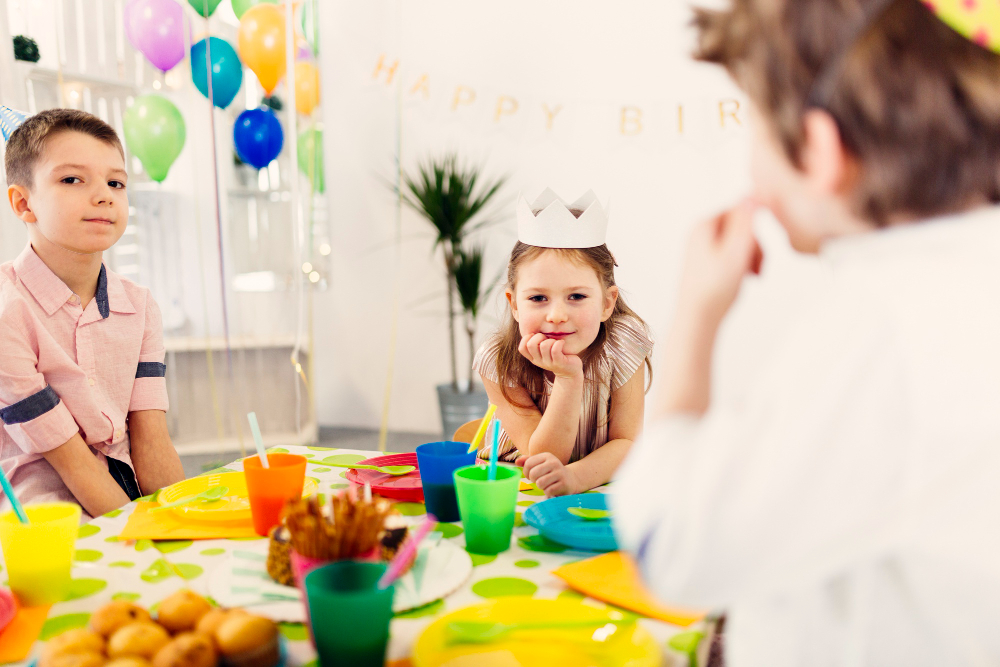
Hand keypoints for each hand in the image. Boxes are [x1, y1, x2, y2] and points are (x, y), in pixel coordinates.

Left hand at [517, 452, 580, 497]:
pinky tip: (553, 488)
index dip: (526, 472)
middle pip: (533, 474)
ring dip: (541, 487)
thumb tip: (517, 462)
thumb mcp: (540, 464)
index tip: (531, 475)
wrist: (571, 479)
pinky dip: (548, 492)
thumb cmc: (550, 472)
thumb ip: (527, 462)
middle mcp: (554, 462)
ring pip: (540, 483)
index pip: (528, 463)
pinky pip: (548, 491)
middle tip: (538, 480)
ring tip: (546, 484)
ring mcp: (560, 473)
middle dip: (533, 480)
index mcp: (547, 456)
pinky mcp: (564, 484)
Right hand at [518, 333, 583, 379]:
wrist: (569, 371)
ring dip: (551, 340)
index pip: (522, 348)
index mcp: (533, 358)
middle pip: (531, 345)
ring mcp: (548, 363)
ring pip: (544, 346)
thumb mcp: (544, 351)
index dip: (526, 338)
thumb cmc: (556, 356)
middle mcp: (539, 361)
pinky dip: (559, 343)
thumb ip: (538, 343)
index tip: (535, 335)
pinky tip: (562, 343)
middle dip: (539, 336)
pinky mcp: (559, 363)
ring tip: (556, 342)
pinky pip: (555, 350)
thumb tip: (533, 325)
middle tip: (547, 338)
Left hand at [676, 198, 761, 326]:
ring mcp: (701, 248)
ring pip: (738, 242)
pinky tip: (744, 279)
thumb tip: (753, 193)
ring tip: (753, 276)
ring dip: (750, 256)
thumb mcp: (737, 251)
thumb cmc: (715, 289)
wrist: (697, 319)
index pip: (741, 210)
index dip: (755, 230)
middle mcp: (699, 233)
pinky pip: (731, 255)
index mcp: (704, 225)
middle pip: (740, 226)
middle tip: (758, 269)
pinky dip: (741, 265)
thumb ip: (745, 222)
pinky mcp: (705, 262)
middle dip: (754, 246)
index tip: (760, 251)